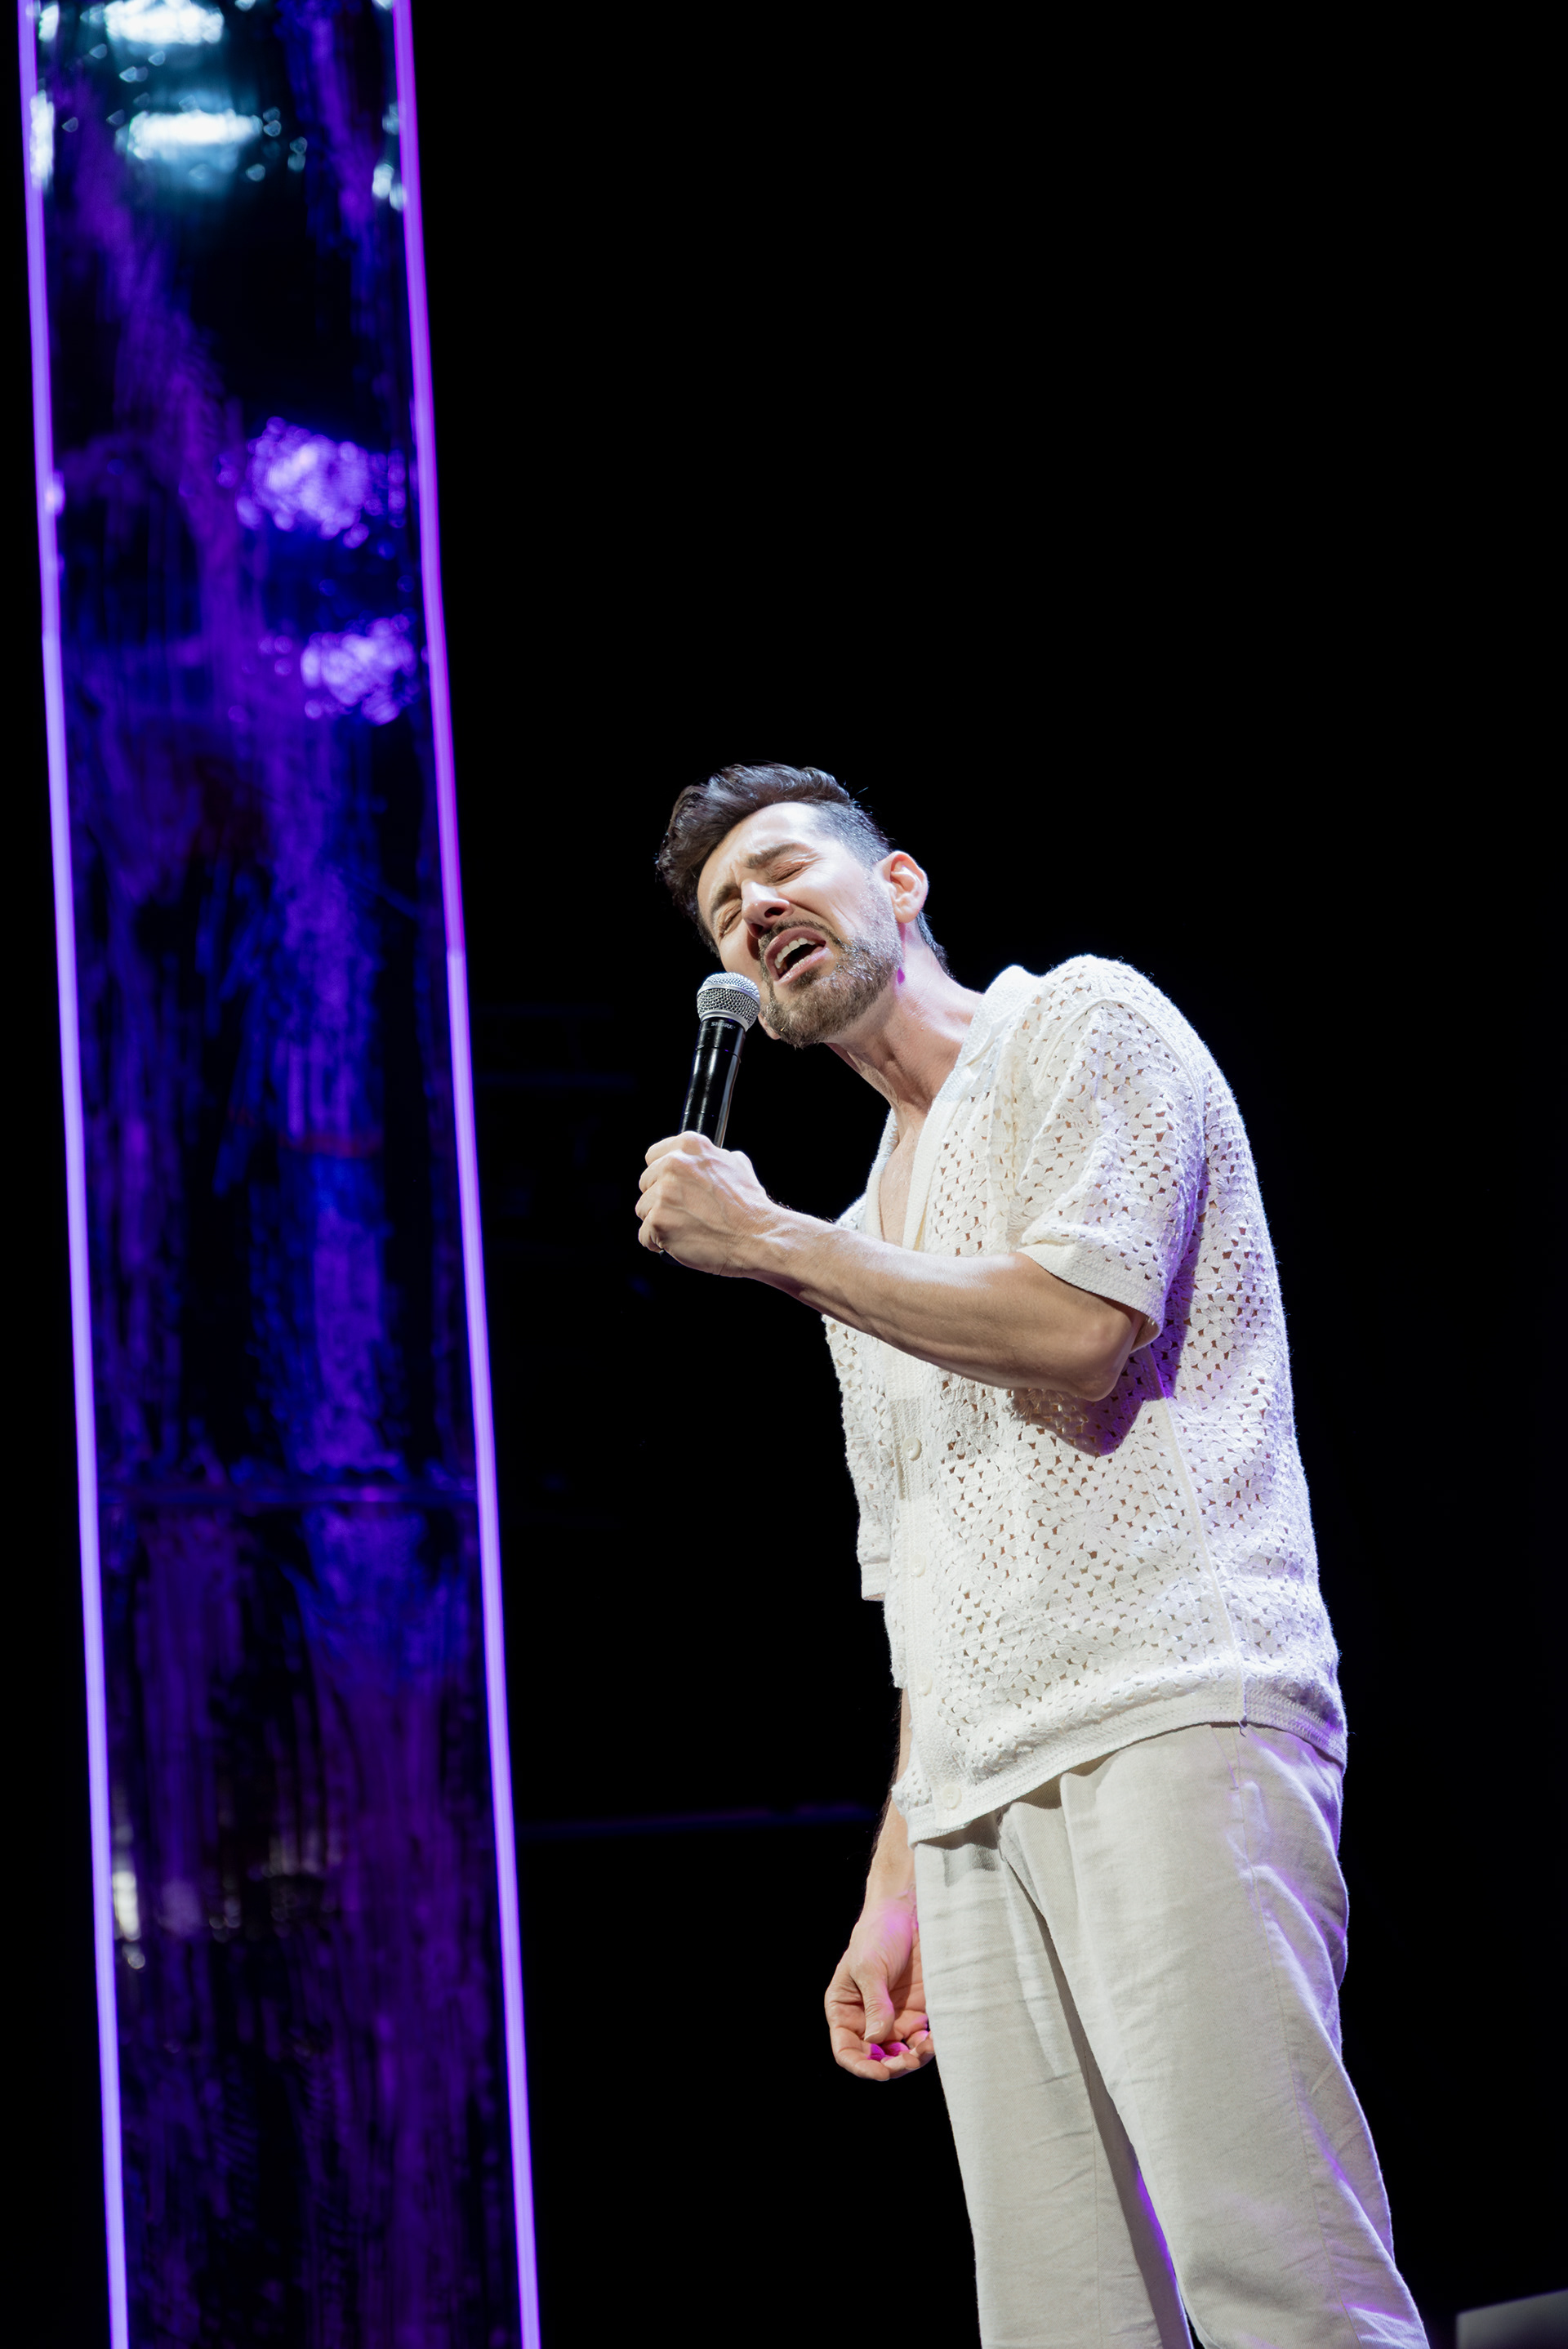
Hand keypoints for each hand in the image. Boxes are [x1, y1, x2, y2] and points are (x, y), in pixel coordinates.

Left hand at [636, 1134, 776, 1272]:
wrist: (757, 1236)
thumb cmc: (749, 1207)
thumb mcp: (737, 1165)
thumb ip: (713, 1158)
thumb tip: (705, 1160)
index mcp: (689, 1147)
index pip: (653, 1157)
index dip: (661, 1176)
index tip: (670, 1187)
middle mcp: (672, 1165)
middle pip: (646, 1184)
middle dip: (659, 1200)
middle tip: (683, 1212)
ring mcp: (663, 1194)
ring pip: (643, 1210)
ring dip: (659, 1222)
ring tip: (685, 1228)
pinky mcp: (658, 1222)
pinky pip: (644, 1235)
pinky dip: (658, 1242)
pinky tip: (679, 1241)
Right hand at [824, 1890, 934, 2081]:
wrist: (908, 1914)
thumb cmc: (878, 1934)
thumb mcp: (869, 1967)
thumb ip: (874, 2004)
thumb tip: (876, 2039)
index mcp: (845, 2010)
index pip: (847, 2050)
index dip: (860, 2066)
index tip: (880, 2073)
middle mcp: (866, 2020)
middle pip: (875, 2058)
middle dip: (890, 2066)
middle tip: (907, 2062)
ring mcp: (892, 2019)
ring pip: (900, 2054)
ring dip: (912, 2060)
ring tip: (924, 2051)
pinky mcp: (916, 2013)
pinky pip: (920, 2040)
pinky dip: (927, 2046)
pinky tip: (934, 2040)